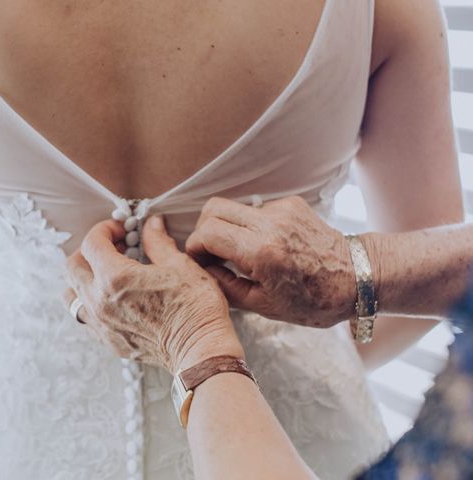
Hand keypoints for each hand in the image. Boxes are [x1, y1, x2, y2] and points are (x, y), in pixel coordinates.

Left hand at [65, 216, 243, 372]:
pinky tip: (113, 298)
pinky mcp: (107, 341)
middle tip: (115, 247)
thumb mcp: (181, 265)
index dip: (105, 229)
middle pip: (73, 266)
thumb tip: (152, 224)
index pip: (92, 243)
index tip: (122, 230)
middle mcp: (99, 301)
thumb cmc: (194, 308)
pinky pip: (84, 317)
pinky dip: (90, 302)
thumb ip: (158, 242)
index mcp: (116, 277)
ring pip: (72, 294)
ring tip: (108, 273)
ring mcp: (100, 324)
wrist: (200, 351)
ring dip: (84, 277)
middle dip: (90, 250)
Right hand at [185, 196, 356, 327]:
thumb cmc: (315, 300)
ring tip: (237, 252)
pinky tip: (263, 245)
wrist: (358, 278)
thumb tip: (204, 271)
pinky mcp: (291, 204)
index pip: (207, 232)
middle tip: (211, 254)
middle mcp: (270, 224)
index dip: (195, 247)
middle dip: (203, 231)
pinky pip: (255, 208)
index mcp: (262, 252)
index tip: (200, 262)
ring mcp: (282, 210)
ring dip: (226, 227)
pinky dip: (249, 226)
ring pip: (233, 206)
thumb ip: (226, 287)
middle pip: (213, 209)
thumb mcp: (264, 306)